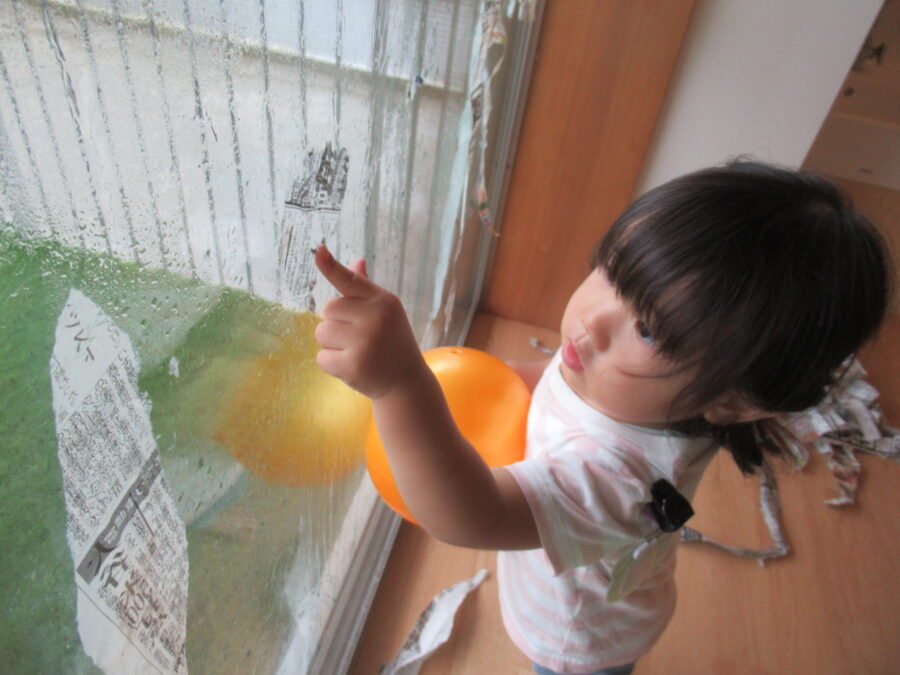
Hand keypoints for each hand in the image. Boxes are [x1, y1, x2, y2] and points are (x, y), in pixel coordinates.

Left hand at [314, 244, 426, 398]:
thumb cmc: (392, 341)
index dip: (330, 265)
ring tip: (355, 352)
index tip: (318, 250)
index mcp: (383, 301)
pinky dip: (332, 364)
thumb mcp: (385, 312)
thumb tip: (357, 260)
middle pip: (328, 309)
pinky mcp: (352, 366)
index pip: (351, 280)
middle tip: (357, 337)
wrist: (406, 381)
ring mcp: (364, 342)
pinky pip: (322, 358)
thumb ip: (365, 289)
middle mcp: (375, 318)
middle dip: (336, 323)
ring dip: (332, 344)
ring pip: (321, 333)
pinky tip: (352, 366)